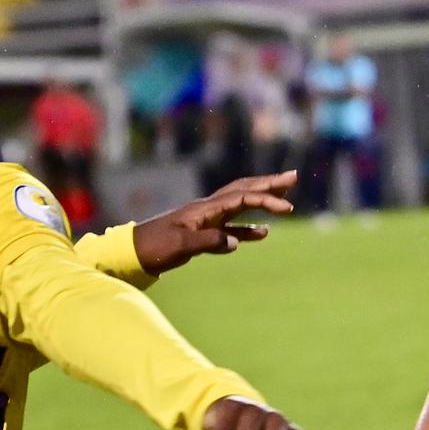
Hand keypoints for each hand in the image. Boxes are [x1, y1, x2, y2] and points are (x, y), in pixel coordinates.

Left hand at [132, 173, 294, 275]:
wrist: (134, 252)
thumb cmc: (155, 247)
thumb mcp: (180, 245)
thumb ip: (208, 241)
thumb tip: (234, 241)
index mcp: (205, 208)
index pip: (242, 198)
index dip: (266, 200)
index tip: (287, 207)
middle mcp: (209, 209)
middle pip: (244, 190)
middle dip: (269, 184)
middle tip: (294, 176)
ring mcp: (207, 219)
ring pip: (241, 205)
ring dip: (263, 200)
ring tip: (285, 199)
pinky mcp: (203, 232)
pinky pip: (232, 226)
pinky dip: (249, 228)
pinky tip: (262, 233)